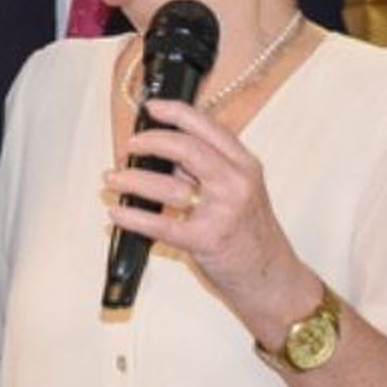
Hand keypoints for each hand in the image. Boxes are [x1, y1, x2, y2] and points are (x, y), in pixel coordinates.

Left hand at [104, 97, 313, 343]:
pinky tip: (116, 214)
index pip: (208, 127)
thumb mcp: (240, 192)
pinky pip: (161, 224)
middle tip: (129, 145)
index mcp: (245, 165)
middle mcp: (237, 183)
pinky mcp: (206, 240)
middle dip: (151, 142)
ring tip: (112, 179)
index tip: (151, 108)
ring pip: (169, 186)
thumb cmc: (252, 235)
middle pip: (187, 149)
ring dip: (133, 181)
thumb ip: (207, 170)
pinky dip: (133, 217)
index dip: (176, 112)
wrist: (273, 279)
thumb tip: (162, 151)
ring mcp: (223, 211)